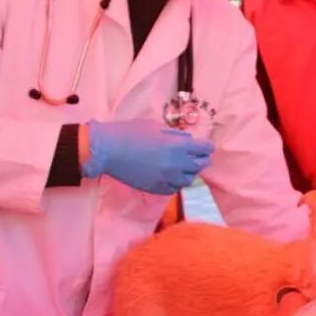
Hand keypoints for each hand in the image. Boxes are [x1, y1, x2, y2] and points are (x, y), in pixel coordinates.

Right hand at [80, 120, 212, 194]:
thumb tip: (188, 140)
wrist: (109, 150)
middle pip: (200, 165)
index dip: (206, 147)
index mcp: (179, 146)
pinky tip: (171, 176)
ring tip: (183, 167)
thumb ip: (176, 135)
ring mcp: (167, 179)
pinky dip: (176, 182)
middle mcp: (177, 164)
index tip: (205, 146)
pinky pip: (174, 189)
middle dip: (201, 159)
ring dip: (189, 172)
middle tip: (198, 156)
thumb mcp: (157, 126)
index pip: (205, 149)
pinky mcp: (156, 189)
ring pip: (188, 180)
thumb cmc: (131, 132)